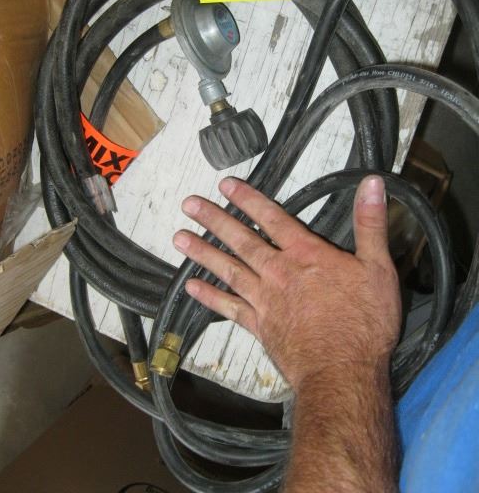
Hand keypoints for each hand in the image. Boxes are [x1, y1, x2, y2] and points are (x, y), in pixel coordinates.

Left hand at [173, 175, 400, 391]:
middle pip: (242, 240)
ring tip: (179, 238)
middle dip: (214, 220)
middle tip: (189, 205)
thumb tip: (372, 185)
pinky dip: (209, 297)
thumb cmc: (364, 322)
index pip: (272, 218)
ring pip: (229, 270)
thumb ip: (370, 223)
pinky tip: (191, 286)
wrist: (343, 372)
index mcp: (305, 254)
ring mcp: (265, 300)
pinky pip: (229, 308)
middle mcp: (278, 272)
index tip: (226, 185)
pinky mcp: (259, 326)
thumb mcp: (378, 267)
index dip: (248, 199)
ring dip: (203, 252)